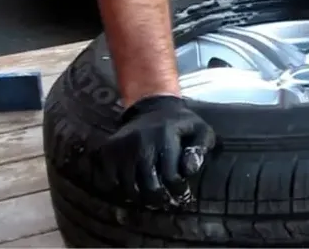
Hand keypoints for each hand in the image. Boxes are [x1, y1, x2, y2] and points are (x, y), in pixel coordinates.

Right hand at [97, 95, 214, 208]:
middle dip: (160, 199)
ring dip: (141, 198)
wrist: (152, 105)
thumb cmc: (180, 124)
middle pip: (149, 186)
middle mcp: (141, 141)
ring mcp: (121, 145)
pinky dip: (122, 189)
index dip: (178, 190)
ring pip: (129, 187)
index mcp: (165, 135)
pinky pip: (111, 181)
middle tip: (166, 203)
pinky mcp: (107, 150)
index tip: (183, 194)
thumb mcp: (200, 130)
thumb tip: (188, 170)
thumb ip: (200, 149)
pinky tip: (135, 187)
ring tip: (152, 198)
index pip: (171, 176)